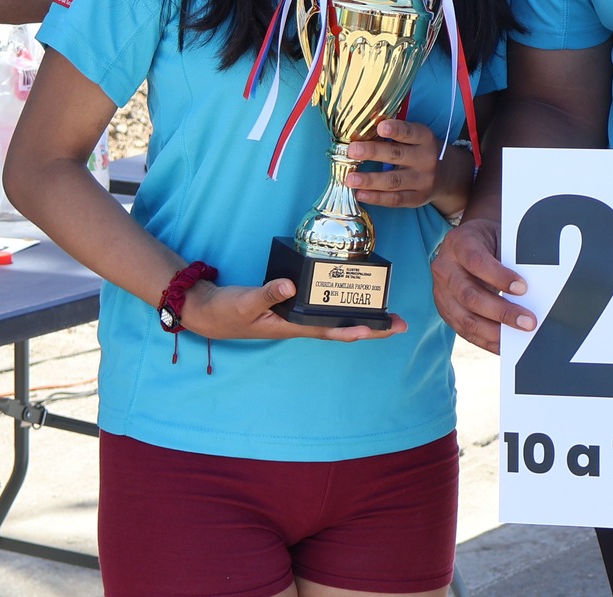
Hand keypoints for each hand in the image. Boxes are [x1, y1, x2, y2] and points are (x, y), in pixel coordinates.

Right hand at [180, 279, 407, 342]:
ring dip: (362, 317)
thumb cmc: (228, 311)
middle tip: (402, 324)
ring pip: (336, 319)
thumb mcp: (245, 301)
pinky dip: (341, 306)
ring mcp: (297, 316)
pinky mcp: (292, 306)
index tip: (377, 330)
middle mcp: (299, 323)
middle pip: (342, 327)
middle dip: (373, 327)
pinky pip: (323, 309)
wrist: (210, 312)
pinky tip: (353, 300)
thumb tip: (291, 284)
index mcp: (291, 325)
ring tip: (389, 315)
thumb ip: (267, 293)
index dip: (353, 330)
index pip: (328, 330)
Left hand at [347, 120, 464, 212]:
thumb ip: (396, 132)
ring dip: (370, 180)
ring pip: (394, 181)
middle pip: (397, 155)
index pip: (410, 132)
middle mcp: (426, 159)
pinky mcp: (417, 199)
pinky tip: (360, 194)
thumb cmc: (421, 150)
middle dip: (373, 152)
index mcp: (425, 139)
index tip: (380, 127)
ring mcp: (423, 181)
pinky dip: (376, 198)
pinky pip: (395, 200)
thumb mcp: (417, 137)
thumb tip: (363, 127)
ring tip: (350, 179)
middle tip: (352, 151)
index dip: (396, 130)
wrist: (448, 176)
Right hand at [429, 218, 535, 353]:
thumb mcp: (498, 239)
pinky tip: (506, 344)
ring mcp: (441, 292)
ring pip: (465, 318)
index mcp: (458, 243)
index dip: (499, 276)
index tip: (523, 288)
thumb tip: (534, 289)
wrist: (467, 244)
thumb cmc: (489, 242)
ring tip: (519, 336)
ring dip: (495, 332)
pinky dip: (487, 341)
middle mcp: (444, 268)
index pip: (476, 261)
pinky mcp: (445, 311)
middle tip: (529, 322)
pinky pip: (465, 331)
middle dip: (502, 312)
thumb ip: (511, 259)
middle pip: (470, 295)